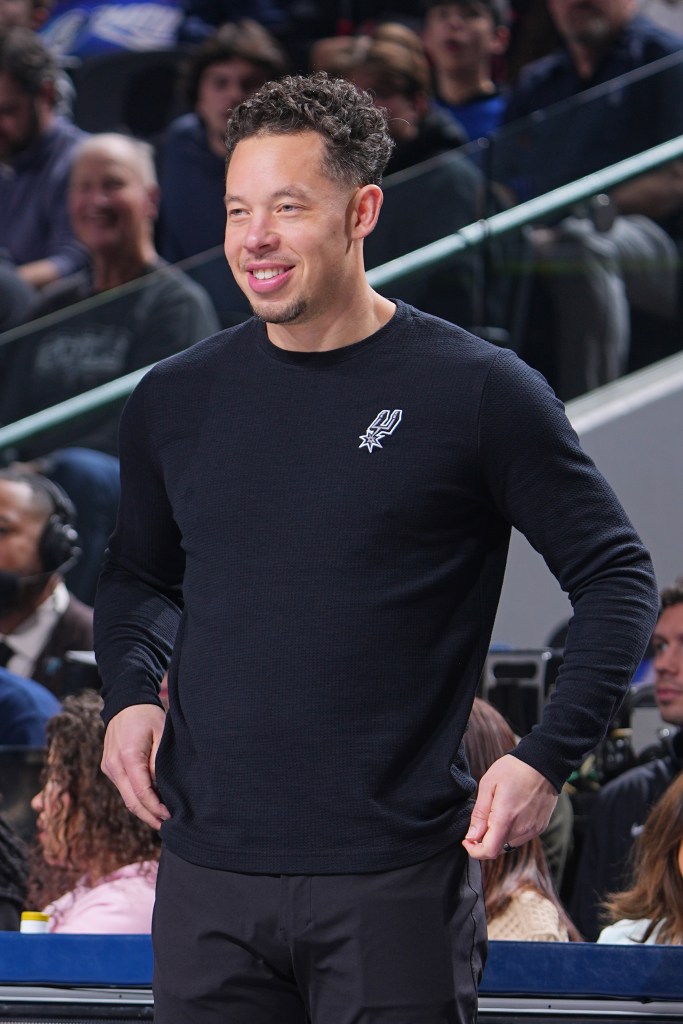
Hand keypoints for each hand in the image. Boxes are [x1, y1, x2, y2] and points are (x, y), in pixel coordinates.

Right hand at [101, 704, 169, 828]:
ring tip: (162, 820)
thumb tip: (162, 789)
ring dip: (143, 810)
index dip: (156, 808)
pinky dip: (137, 798)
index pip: (141, 792)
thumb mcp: (161, 734)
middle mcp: (114, 765)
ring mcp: (109, 767)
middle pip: (131, 801)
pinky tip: (151, 804)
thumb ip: (160, 762)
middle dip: (149, 817)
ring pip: (126, 797)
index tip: (170, 816)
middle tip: (167, 827)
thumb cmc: (147, 716)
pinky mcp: (109, 767)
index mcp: (128, 756)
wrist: (125, 702)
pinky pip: (123, 788)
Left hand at [462, 754, 557, 859]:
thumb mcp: (488, 784)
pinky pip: (521, 837)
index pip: (489, 851)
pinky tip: (510, 813)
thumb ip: (479, 813)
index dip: (474, 851)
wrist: (543, 763)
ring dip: (498, 836)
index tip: (467, 840)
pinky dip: (511, 832)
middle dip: (484, 841)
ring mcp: (532, 830)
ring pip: (509, 844)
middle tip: (480, 822)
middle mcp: (521, 829)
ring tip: (496, 813)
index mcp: (506, 818)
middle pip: (498, 849)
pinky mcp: (539, 827)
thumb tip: (471, 836)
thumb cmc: (513, 769)